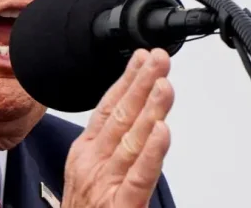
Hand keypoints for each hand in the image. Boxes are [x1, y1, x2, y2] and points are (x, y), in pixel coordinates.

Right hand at [62, 48, 173, 207]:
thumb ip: (111, 145)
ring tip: (164, 85)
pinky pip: (139, 176)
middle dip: (142, 83)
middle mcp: (93, 163)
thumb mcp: (90, 172)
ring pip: (132, 140)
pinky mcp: (120, 207)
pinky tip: (163, 132)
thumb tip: (137, 119)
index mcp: (86, 152)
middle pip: (121, 116)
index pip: (109, 107)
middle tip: (160, 59)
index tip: (143, 58)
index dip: (127, 79)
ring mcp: (104, 184)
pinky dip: (152, 152)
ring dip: (150, 109)